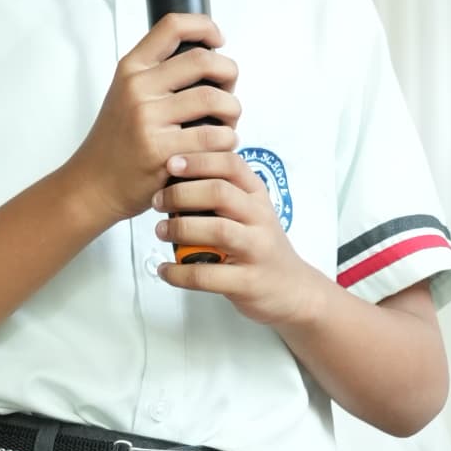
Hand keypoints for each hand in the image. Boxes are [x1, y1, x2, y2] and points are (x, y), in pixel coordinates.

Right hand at [67, 15, 239, 226]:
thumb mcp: (126, 96)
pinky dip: (226, 142)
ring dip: (233, 111)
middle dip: (229, 73)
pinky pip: (213, 138)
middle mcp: (138, 88)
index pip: (172, 26)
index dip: (204, 26)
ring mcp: (148, 119)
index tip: (218, 40)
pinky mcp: (161, 150)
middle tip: (229, 90)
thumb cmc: (116, 143)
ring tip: (227, 124)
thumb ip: (158, 76)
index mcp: (131, 69)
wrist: (92, 185)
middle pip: (204, 61)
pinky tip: (219, 148)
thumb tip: (208, 63)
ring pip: (215, 100)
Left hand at [153, 148, 314, 330]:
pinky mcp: (247, 282)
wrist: (292, 290)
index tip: (171, 163)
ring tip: (160, 231)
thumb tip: (177, 175)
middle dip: (181, 193)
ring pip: (216, 230)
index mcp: (258, 197)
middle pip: (220, 193)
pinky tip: (165, 269)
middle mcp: (260, 219)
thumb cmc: (261, 247)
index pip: (232, 165)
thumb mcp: (252, 213)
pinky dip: (179, 272)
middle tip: (157, 200)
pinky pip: (206, 275)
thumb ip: (225, 193)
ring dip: (180, 228)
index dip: (199, 160)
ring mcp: (256, 251)